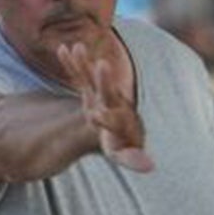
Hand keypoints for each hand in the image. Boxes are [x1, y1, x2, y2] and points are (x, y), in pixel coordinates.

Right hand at [57, 39, 151, 172]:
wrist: (122, 126)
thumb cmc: (122, 142)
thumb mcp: (124, 153)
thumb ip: (133, 158)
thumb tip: (151, 167)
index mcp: (120, 120)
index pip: (114, 119)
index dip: (106, 119)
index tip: (95, 115)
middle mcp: (112, 103)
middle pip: (108, 92)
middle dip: (104, 81)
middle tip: (102, 65)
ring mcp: (100, 94)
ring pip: (92, 78)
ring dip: (84, 64)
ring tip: (78, 48)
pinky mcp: (90, 89)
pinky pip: (79, 74)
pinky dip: (72, 63)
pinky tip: (63, 48)